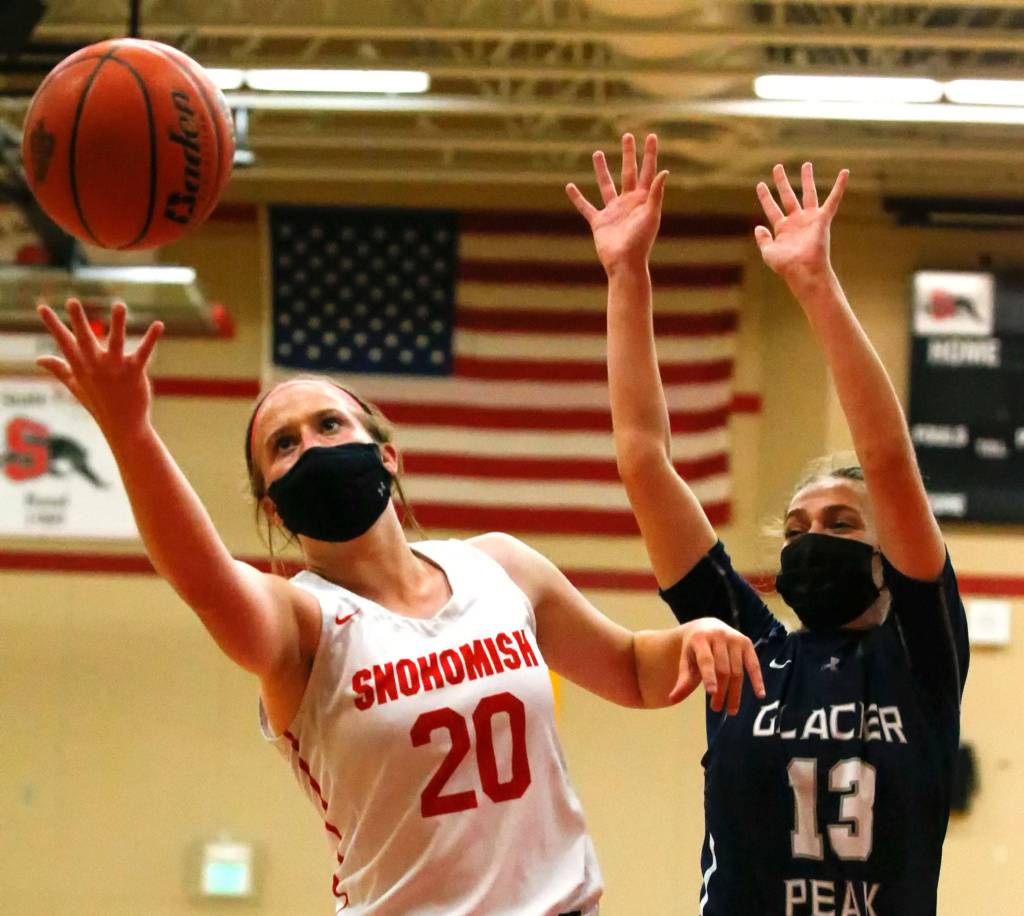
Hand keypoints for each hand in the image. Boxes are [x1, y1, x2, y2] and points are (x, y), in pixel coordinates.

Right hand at [36, 299, 162, 438]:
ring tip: (119, 305)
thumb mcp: (75, 385)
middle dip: (79, 320)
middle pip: (85, 339)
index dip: (52, 324)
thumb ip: (59, 369)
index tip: (41, 307)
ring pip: (116, 341)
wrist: (123, 426)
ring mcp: (115, 368)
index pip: (64, 342)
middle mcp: (96, 366)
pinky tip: (158, 324)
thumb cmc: (99, 404)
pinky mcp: (134, 371)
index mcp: (81, 367)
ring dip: (118, 323)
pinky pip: (144, 352)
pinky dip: (151, 338)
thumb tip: (38, 359)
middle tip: (72, 301)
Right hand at [566, 133, 668, 274]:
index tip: (650, 136)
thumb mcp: (651, 215)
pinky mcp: (599, 221)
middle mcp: (628, 201)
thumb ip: (655, 194)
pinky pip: (586, 207)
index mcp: (643, 199)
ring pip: (606, 185)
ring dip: (602, 169)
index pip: (647, 171)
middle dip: (628, 154)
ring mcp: (613, 211)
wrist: (625, 263)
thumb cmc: (641, 241)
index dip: (649, 154)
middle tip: (627, 136)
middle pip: (628, 172)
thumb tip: (663, 171)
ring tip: (597, 153)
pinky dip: (577, 198)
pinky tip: (569, 186)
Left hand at [669, 618, 764, 714]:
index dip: (709, 676)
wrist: (705, 627)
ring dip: (735, 692)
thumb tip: (672, 699)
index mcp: (700, 638)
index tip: (711, 693)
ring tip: (731, 710)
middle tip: (717, 709)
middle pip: (723, 669)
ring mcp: (734, 638)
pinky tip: (760, 694)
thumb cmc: (694, 648)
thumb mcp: (685, 660)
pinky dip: (757, 679)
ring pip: (737, 670)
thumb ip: (683, 679)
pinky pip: (753, 663)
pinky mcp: (746, 642)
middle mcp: (718, 635)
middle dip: (721, 691)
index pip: (706, 660)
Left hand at [754, 163, 847, 291]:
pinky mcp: (822, 219)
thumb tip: (758, 227)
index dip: (765, 197)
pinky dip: (840, 186)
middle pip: (788, 197)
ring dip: (807, 179)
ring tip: (806, 164)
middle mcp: (796, 221)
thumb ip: (762, 240)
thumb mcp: (768, 252)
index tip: (760, 184)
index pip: (771, 208)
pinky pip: (833, 199)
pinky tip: (844, 172)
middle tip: (777, 167)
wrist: (802, 270)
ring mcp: (810, 219)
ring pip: (808, 194)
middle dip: (782, 182)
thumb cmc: (786, 265)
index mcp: (783, 228)